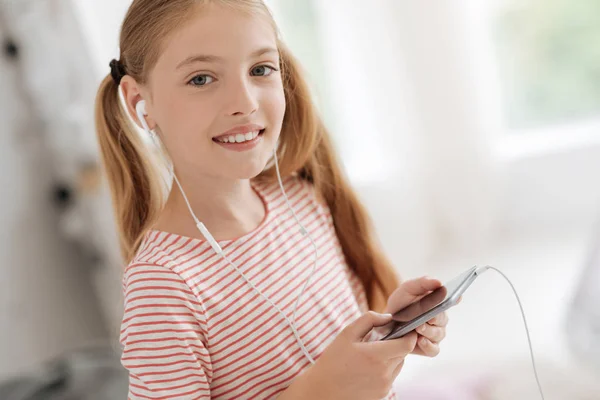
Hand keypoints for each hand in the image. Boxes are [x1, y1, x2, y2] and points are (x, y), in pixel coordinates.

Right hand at [285, 312, 417, 399]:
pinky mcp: (382, 394)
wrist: (322, 391)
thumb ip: (369, 320)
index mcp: (376, 356)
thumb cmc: (332, 361)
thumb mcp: (347, 334)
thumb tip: (388, 317)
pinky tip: (369, 366)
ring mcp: (384, 385)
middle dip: (397, 343)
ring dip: (392, 356)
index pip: (407, 344)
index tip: (406, 328)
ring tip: (372, 353)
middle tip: (382, 339)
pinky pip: (391, 376)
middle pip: (403, 354)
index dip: (409, 334)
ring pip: (398, 365)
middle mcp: (384, 373)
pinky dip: (386, 368)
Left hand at [385, 276, 449, 356]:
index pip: (452, 300)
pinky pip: (433, 350)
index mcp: (438, 303)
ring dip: (428, 331)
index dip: (455, 298)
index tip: (456, 296)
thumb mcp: (408, 289)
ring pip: (438, 334)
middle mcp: (440, 320)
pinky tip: (420, 340)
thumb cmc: (401, 303)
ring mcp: (435, 334)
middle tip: (427, 317)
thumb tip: (438, 282)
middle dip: (435, 318)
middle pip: (443, 319)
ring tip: (418, 327)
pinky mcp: (428, 348)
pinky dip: (428, 346)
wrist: (386, 322)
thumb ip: (422, 283)